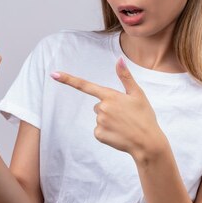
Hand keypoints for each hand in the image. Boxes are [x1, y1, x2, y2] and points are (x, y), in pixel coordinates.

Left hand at [50, 57, 167, 156]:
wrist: (148, 143)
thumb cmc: (144, 117)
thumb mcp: (137, 94)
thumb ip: (125, 77)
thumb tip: (119, 59)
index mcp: (110, 96)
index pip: (86, 85)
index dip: (68, 79)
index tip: (53, 74)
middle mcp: (102, 108)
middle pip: (98, 105)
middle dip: (109, 109)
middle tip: (125, 116)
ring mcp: (100, 122)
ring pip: (99, 118)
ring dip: (109, 121)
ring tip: (124, 125)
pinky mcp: (99, 135)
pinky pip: (99, 131)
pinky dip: (107, 132)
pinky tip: (119, 134)